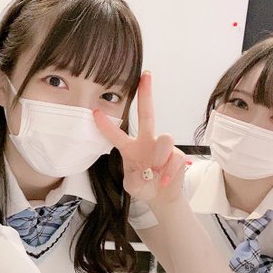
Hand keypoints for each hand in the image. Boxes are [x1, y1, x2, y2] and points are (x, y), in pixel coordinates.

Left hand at [94, 71, 188, 205]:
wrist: (161, 196)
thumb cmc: (144, 185)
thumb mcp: (132, 186)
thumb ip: (135, 181)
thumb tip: (145, 174)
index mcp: (130, 147)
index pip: (116, 135)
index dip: (105, 126)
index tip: (95, 113)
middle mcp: (147, 142)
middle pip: (147, 114)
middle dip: (146, 94)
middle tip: (146, 76)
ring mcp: (163, 147)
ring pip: (164, 138)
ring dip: (159, 157)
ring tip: (155, 172)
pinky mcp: (177, 155)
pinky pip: (174, 158)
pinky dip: (168, 172)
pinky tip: (163, 180)